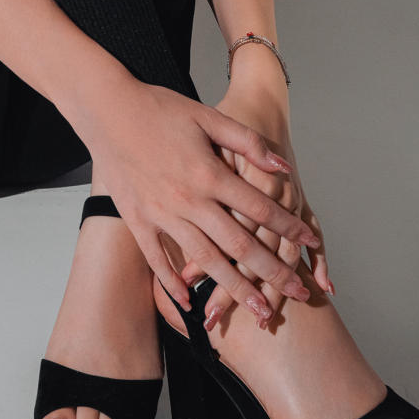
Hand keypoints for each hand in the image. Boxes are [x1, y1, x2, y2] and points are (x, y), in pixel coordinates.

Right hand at [79, 78, 322, 322]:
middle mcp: (188, 200)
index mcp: (209, 173)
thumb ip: (247, 142)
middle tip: (297, 295)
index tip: (311, 243)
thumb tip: (284, 165)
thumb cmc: (159, 108)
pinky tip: (189, 302)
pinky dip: (173, 284)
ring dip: (235, 288)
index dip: (289, 227)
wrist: (108, 109)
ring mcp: (161, 214)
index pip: (260, 209)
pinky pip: (157, 259)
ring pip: (205, 260)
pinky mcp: (137, 220)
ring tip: (258, 310)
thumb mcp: (208, 116)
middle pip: (239, 245)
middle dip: (272, 272)